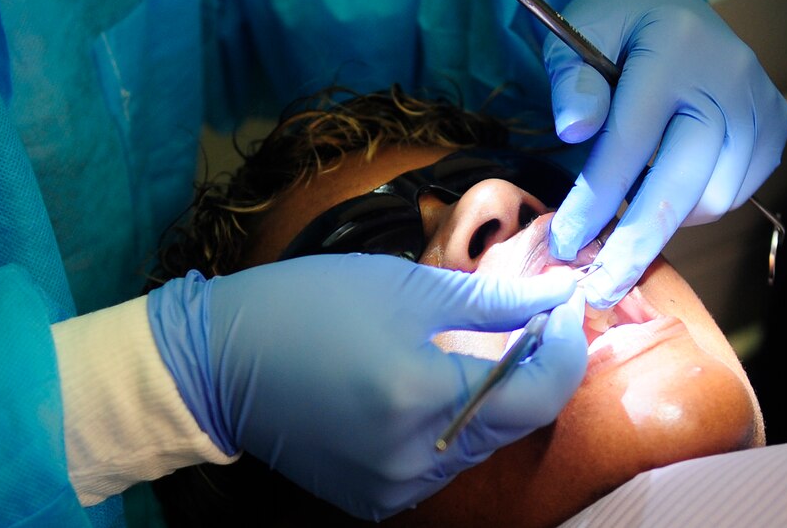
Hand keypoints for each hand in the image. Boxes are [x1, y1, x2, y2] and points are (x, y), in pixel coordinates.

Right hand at [147, 253, 586, 520]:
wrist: (220, 362)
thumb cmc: (310, 305)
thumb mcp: (406, 287)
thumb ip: (493, 300)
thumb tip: (559, 295)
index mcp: (423, 396)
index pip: (538, 392)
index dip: (566, 349)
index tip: (567, 308)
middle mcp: (415, 458)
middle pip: (513, 422)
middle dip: (534, 371)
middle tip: (532, 321)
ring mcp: (394, 487)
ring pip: (481, 445)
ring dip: (495, 400)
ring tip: (482, 351)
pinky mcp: (374, 498)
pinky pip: (442, 463)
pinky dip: (455, 426)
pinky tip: (437, 388)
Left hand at [534, 0, 786, 307]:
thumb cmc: (606, 24)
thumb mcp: (573, 38)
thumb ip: (571, 83)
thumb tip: (575, 131)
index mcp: (675, 49)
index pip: (630, 144)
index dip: (594, 203)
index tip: (564, 245)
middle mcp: (728, 75)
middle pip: (685, 183)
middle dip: (636, 243)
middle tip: (599, 286)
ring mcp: (759, 99)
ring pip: (716, 196)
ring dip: (667, 219)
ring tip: (625, 213)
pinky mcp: (774, 120)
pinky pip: (738, 189)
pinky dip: (699, 203)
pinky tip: (665, 187)